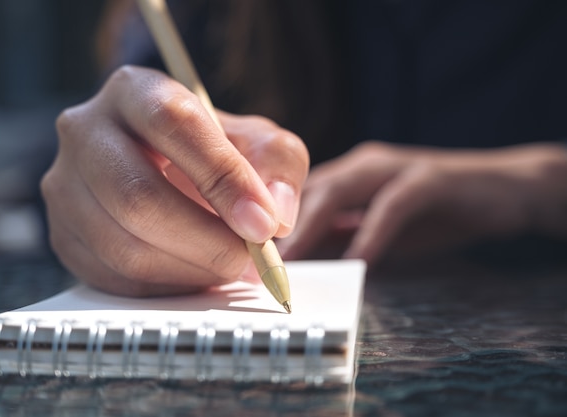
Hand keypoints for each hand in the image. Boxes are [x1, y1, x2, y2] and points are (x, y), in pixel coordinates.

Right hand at [41, 66, 307, 295]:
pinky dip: (167, 286)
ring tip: (229, 267)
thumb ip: (279, 167)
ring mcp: (64, 187)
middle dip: (205, 240)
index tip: (263, 225)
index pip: (173, 125)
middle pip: (137, 195)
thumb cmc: (215, 154)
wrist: (171, 174)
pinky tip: (196, 274)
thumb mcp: (258, 144)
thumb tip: (275, 217)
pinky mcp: (63, 235)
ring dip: (190, 269)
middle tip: (251, 260)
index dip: (222, 178)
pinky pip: (113, 278)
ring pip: (123, 245)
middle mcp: (86, 132)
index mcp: (135, 91)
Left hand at [276, 141, 566, 264]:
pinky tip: (358, 261)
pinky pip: (392, 205)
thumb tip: (295, 265)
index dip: (266, 224)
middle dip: (276, 226)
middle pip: (305, 190)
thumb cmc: (432, 215)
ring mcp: (394, 167)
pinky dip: (372, 232)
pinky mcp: (429, 178)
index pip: (294, 196)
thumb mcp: (374, 233)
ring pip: (339, 190)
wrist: (500, 193)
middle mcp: (361, 164)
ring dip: (310, 227)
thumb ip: (338, 242)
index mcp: (344, 175)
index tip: (242, 258)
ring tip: (289, 263)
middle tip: (251, 264)